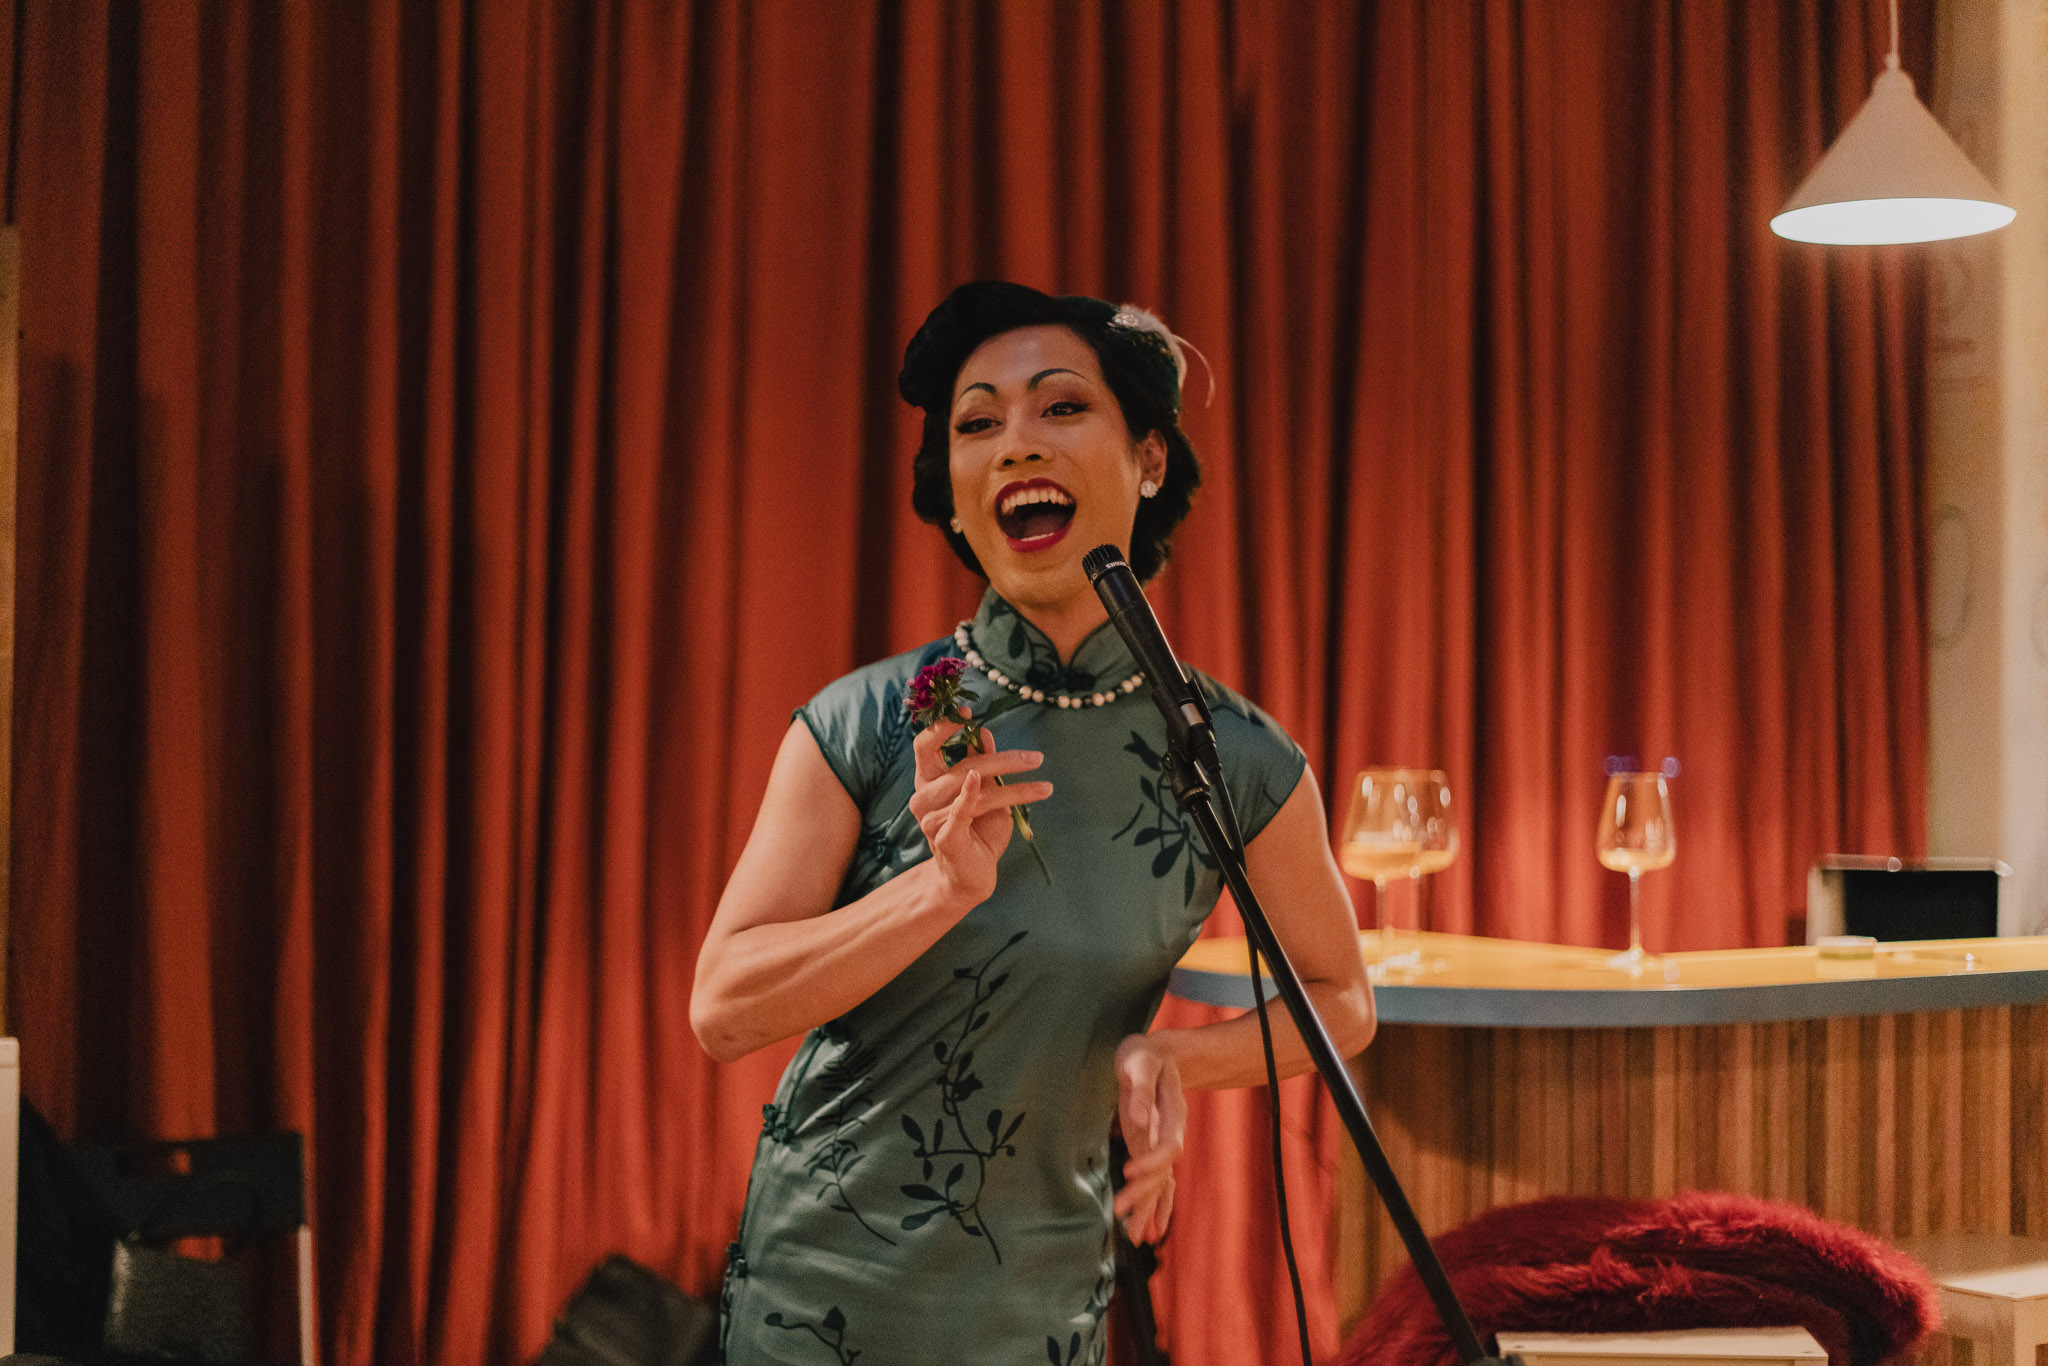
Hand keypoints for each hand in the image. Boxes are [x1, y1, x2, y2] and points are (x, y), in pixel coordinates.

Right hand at [907, 708, 1051, 906]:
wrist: (971, 879)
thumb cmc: (978, 834)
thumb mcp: (986, 794)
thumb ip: (982, 765)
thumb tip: (983, 733)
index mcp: (928, 780)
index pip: (925, 744)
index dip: (942, 726)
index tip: (968, 713)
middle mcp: (923, 796)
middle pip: (963, 765)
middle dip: (1003, 760)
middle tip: (1036, 758)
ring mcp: (931, 817)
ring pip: (975, 788)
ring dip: (1014, 786)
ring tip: (1044, 785)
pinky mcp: (944, 836)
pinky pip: (962, 809)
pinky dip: (972, 793)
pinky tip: (984, 780)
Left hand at [1113, 1033, 1186, 1244]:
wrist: (1157, 1055)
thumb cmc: (1146, 1056)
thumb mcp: (1141, 1064)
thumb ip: (1141, 1091)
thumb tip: (1138, 1121)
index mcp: (1173, 1115)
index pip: (1167, 1147)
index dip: (1151, 1163)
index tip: (1128, 1172)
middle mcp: (1171, 1134)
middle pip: (1162, 1171)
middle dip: (1142, 1194)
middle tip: (1119, 1213)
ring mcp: (1161, 1143)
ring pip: (1160, 1182)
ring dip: (1147, 1207)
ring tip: (1136, 1236)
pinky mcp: (1150, 1146)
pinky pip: (1158, 1181)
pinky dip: (1155, 1203)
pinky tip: (1152, 1225)